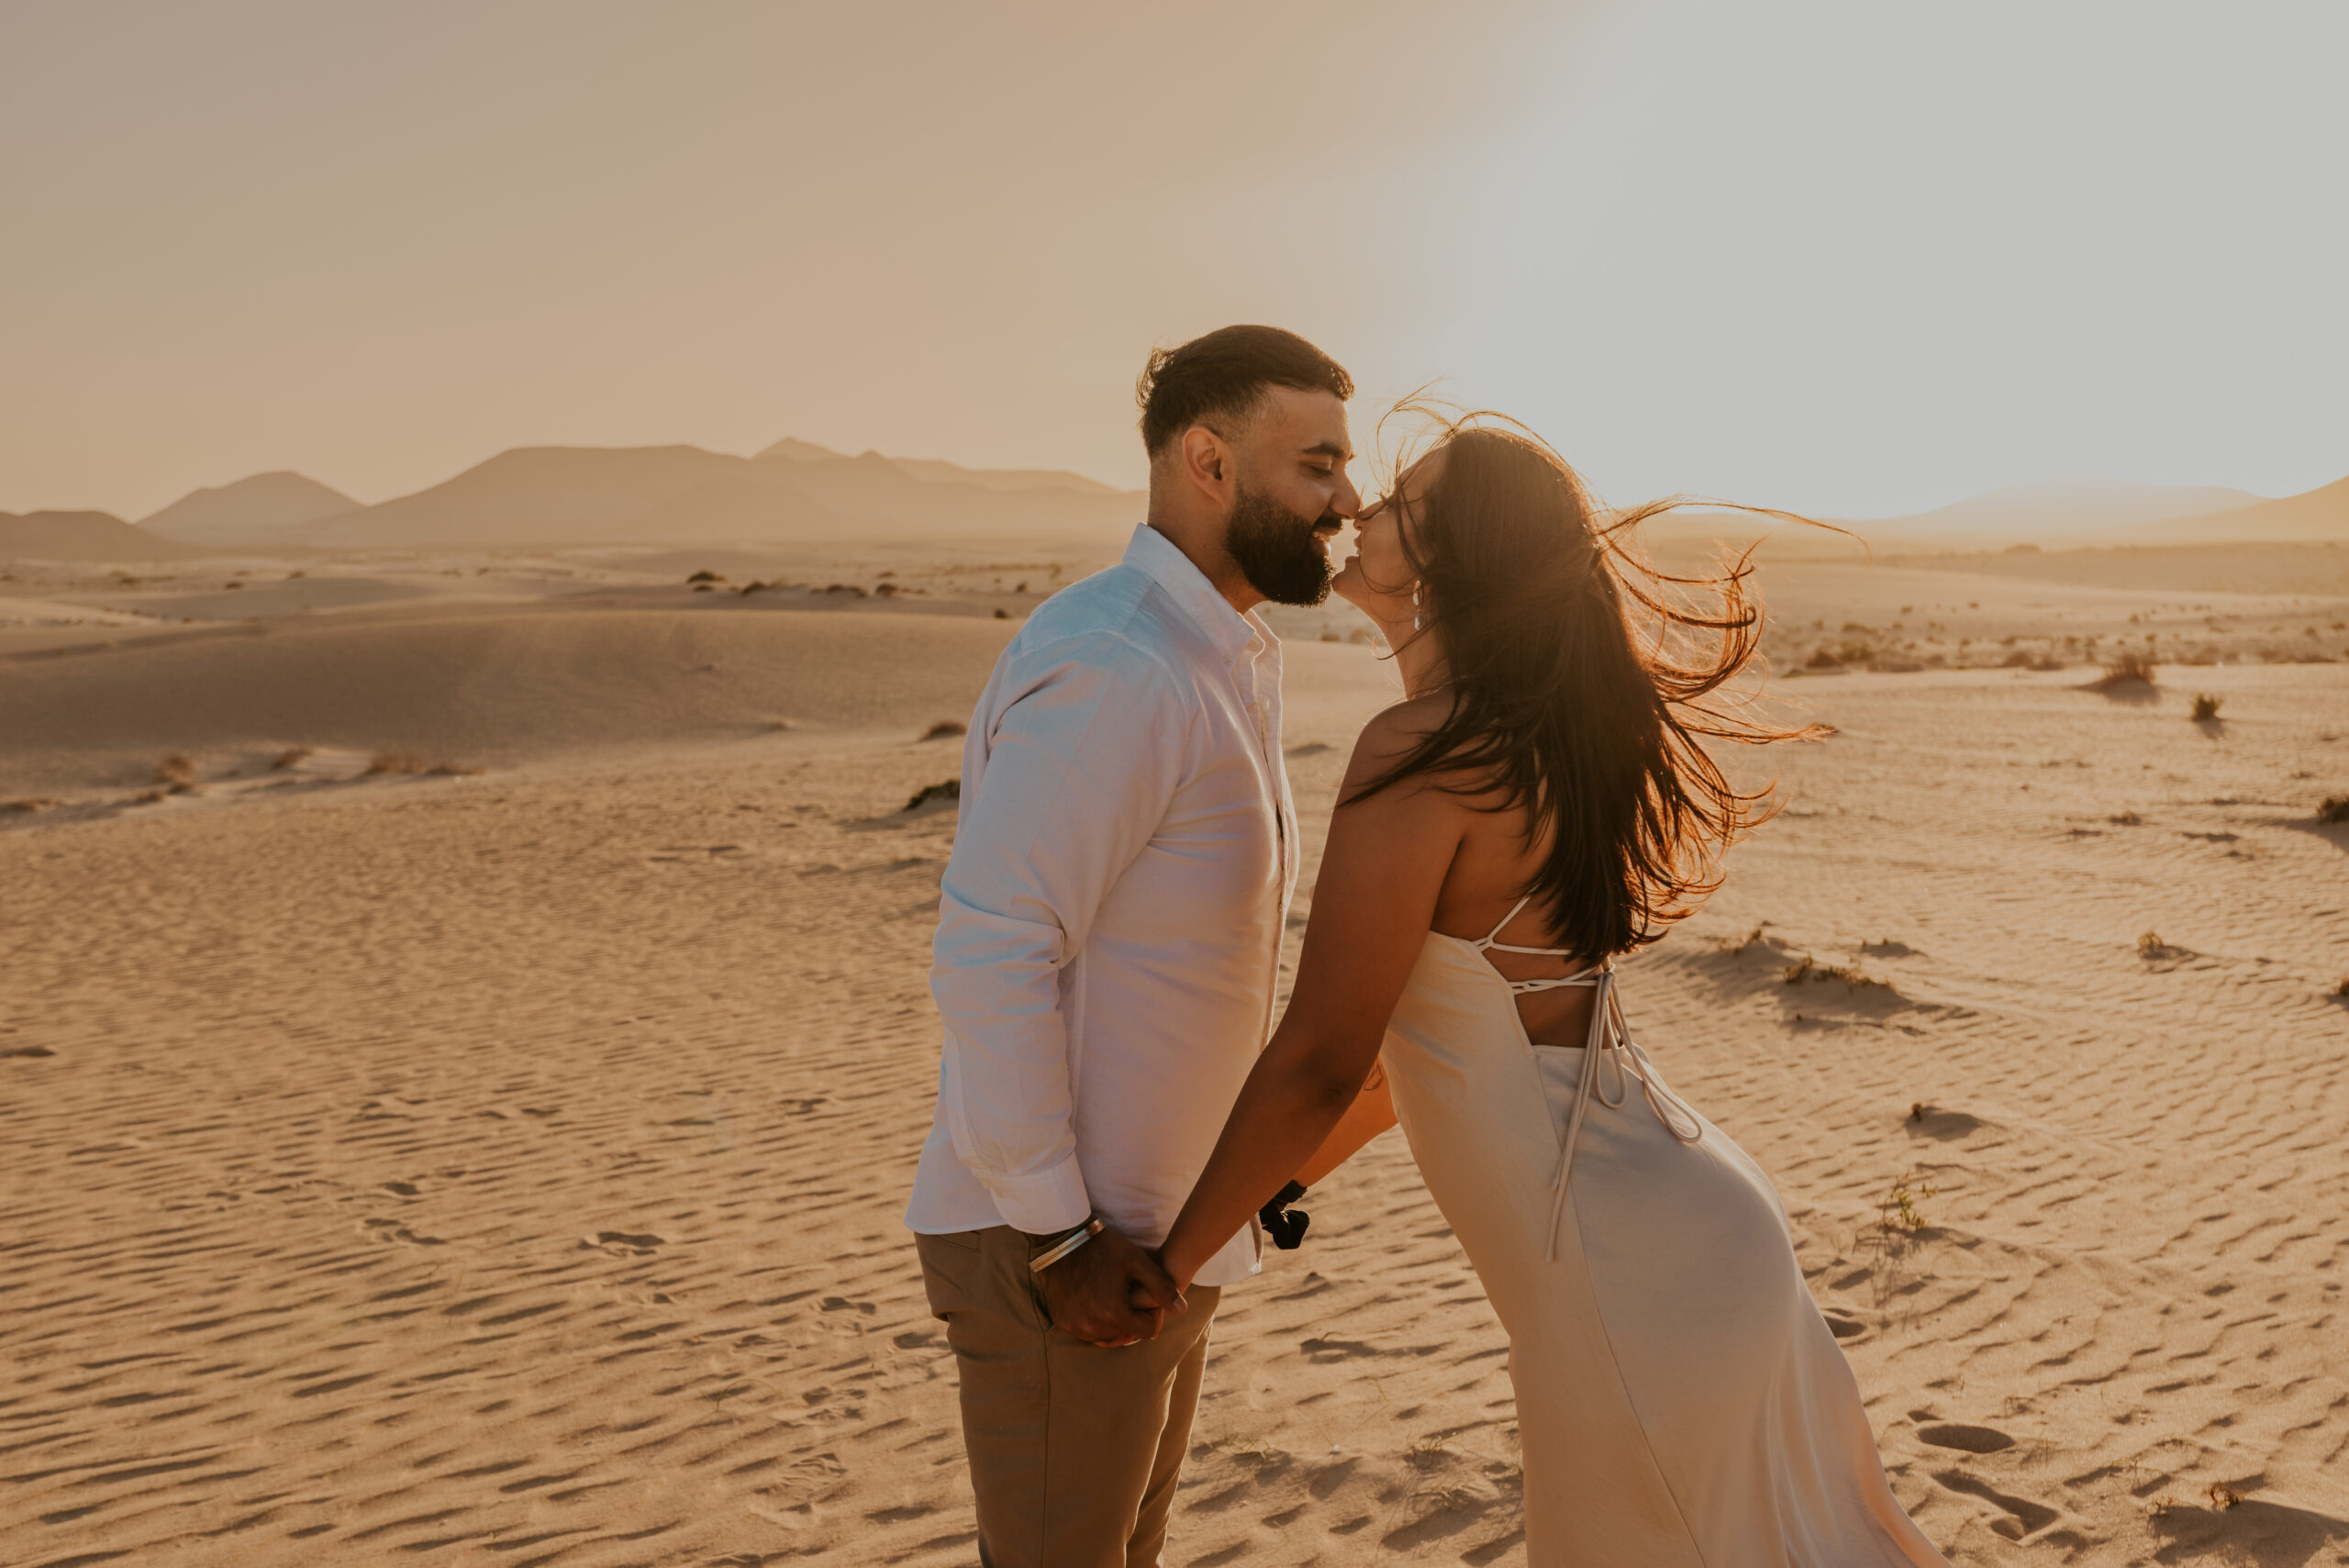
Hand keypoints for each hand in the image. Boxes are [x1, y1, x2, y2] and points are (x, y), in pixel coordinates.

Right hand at [1032, 1225, 1181, 1346]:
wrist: (1062, 1241)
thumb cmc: (1103, 1248)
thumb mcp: (1137, 1261)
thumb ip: (1162, 1286)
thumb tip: (1181, 1310)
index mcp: (1114, 1311)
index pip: (1146, 1331)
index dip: (1151, 1315)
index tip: (1145, 1299)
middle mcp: (1093, 1324)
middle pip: (1126, 1335)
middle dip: (1132, 1320)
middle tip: (1129, 1296)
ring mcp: (1075, 1325)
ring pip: (1106, 1336)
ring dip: (1114, 1324)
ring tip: (1114, 1299)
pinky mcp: (1062, 1321)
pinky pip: (1086, 1332)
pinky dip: (1095, 1323)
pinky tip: (1098, 1303)